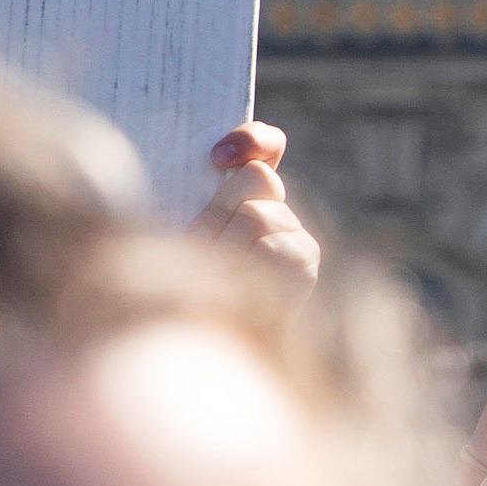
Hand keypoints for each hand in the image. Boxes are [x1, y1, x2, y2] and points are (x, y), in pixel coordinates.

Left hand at [196, 122, 320, 291]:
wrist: (202, 346)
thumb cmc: (181, 288)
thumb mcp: (181, 235)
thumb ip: (199, 200)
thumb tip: (216, 161)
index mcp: (248, 197)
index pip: (266, 146)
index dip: (252, 139)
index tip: (218, 158)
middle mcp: (279, 211)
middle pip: (257, 177)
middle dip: (220, 208)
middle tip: (202, 245)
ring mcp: (297, 237)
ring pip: (257, 213)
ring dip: (226, 243)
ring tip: (216, 275)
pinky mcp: (306, 262)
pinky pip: (271, 243)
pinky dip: (246, 264)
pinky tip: (242, 286)